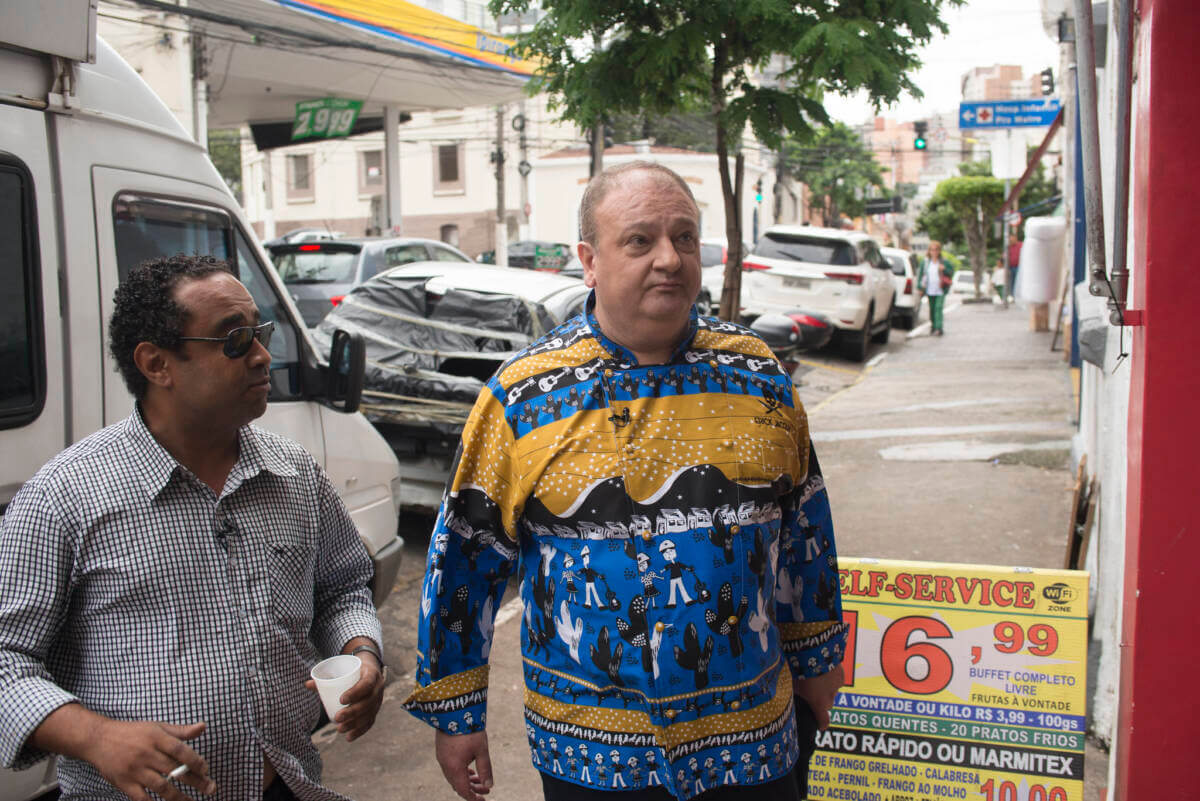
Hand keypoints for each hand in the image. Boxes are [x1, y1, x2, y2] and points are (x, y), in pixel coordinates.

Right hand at [80, 718, 215, 800]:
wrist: (98, 739)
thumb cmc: (132, 733)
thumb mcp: (157, 727)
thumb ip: (181, 731)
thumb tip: (203, 727)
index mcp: (156, 738)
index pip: (180, 750)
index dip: (195, 761)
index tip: (206, 769)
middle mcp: (146, 754)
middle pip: (175, 770)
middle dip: (195, 781)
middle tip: (211, 788)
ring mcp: (135, 770)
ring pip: (161, 787)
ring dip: (179, 797)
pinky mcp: (124, 783)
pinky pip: (142, 798)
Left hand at [304, 654, 384, 741]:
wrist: (371, 670)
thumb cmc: (353, 670)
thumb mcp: (345, 669)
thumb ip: (327, 677)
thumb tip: (307, 684)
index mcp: (372, 674)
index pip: (366, 684)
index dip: (355, 693)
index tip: (341, 700)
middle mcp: (379, 688)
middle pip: (368, 702)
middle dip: (352, 712)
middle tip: (337, 717)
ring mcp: (379, 700)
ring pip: (369, 714)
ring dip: (354, 724)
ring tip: (339, 729)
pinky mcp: (376, 710)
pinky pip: (370, 722)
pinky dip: (360, 731)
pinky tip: (349, 737)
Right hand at [435, 729, 492, 800]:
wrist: (454, 710)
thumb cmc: (470, 730)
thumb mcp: (481, 750)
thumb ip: (485, 769)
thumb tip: (489, 785)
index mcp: (454, 768)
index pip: (463, 790)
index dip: (473, 798)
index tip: (483, 800)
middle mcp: (445, 765)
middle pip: (458, 785)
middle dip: (472, 789)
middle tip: (486, 790)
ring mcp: (442, 757)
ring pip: (453, 776)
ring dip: (466, 780)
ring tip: (478, 779)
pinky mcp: (441, 750)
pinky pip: (450, 768)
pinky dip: (460, 772)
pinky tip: (469, 768)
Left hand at [795, 663, 844, 729]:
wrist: (814, 651)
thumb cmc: (800, 670)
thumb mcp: (793, 684)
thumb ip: (796, 693)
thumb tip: (790, 695)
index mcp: (818, 702)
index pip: (823, 720)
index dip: (822, 724)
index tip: (820, 726)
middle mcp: (830, 696)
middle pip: (827, 704)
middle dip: (821, 701)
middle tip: (811, 692)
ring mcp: (837, 684)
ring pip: (832, 691)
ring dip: (825, 687)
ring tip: (815, 677)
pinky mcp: (841, 673)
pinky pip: (835, 679)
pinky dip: (830, 677)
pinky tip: (822, 669)